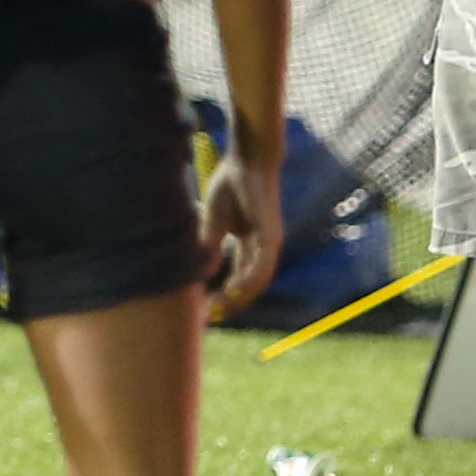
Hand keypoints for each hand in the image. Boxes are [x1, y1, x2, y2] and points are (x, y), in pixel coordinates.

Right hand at [199, 152, 286, 323]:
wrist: (248, 159)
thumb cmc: (232, 183)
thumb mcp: (214, 220)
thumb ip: (211, 245)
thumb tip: (204, 271)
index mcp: (250, 242)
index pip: (238, 275)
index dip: (223, 293)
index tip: (205, 306)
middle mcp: (263, 246)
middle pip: (249, 284)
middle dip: (231, 302)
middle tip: (211, 316)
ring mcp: (269, 242)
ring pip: (257, 280)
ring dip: (239, 297)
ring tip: (219, 309)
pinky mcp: (270, 236)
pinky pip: (261, 266)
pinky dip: (248, 281)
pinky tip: (233, 291)